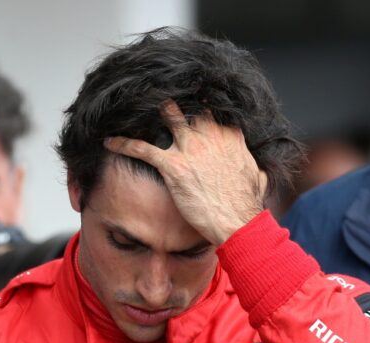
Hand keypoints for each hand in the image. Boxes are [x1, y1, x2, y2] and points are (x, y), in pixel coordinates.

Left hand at [104, 100, 267, 245]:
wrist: (237, 221)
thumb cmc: (246, 203)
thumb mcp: (258, 177)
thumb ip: (256, 167)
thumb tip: (260, 171)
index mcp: (230, 135)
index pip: (215, 107)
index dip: (203, 101)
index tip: (194, 97)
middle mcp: (210, 135)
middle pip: (190, 105)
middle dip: (177, 99)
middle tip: (161, 93)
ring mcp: (190, 148)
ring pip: (167, 116)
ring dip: (151, 110)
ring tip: (137, 104)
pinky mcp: (172, 166)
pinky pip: (142, 148)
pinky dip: (123, 144)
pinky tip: (109, 141)